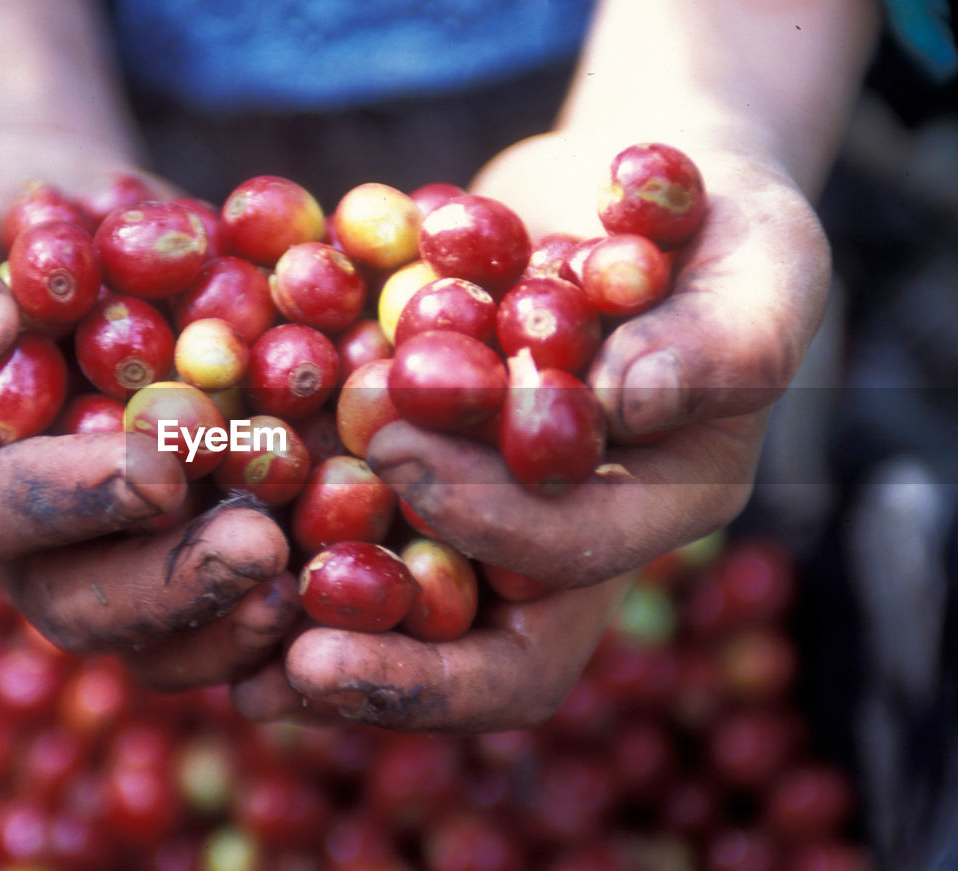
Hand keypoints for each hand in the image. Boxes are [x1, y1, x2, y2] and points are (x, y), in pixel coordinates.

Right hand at [0, 136, 297, 690]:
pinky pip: (225, 597)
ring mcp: (103, 553)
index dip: (66, 501)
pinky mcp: (180, 541)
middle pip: (80, 602)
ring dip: (235, 613)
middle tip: (259, 547)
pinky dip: (289, 582)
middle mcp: (16, 543)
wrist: (71, 237)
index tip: (154, 468)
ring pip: (160, 633)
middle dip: (171, 584)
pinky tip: (353, 554)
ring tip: (310, 577)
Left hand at [234, 132, 828, 732]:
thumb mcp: (762, 268)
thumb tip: (625, 400)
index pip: (573, 565)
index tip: (400, 471)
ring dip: (315, 626)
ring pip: (396, 603)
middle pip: (477, 640)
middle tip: (287, 646)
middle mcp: (564, 532)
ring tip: (229, 644)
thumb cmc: (730, 224)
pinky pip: (349, 520)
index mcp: (657, 510)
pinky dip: (284, 531)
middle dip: (388, 650)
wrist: (640, 189)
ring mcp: (483, 504)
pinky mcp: (420, 461)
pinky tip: (214, 527)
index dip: (492, 534)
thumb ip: (715, 344)